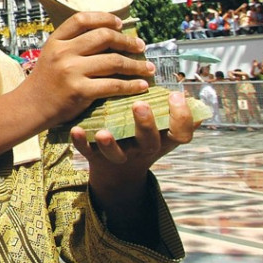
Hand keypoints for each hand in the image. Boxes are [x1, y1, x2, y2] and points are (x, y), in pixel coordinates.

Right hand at [21, 13, 152, 129]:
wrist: (30, 107)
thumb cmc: (45, 81)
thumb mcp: (52, 55)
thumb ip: (72, 44)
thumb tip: (108, 35)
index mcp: (56, 40)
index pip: (82, 19)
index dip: (104, 18)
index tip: (120, 24)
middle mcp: (63, 52)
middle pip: (103, 37)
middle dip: (127, 41)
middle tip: (141, 46)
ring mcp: (71, 71)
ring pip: (113, 61)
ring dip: (136, 65)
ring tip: (148, 68)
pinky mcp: (80, 91)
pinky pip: (113, 85)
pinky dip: (131, 85)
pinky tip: (141, 86)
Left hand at [69, 92, 198, 182]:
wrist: (118, 171)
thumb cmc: (143, 139)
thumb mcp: (162, 129)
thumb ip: (171, 113)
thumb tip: (186, 91)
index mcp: (162, 140)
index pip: (180, 133)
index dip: (182, 117)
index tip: (175, 94)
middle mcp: (142, 149)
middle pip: (148, 142)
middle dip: (145, 125)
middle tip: (140, 105)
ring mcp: (118, 154)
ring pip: (115, 153)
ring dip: (109, 144)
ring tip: (103, 133)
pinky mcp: (95, 156)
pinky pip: (87, 152)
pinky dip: (81, 142)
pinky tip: (76, 130)